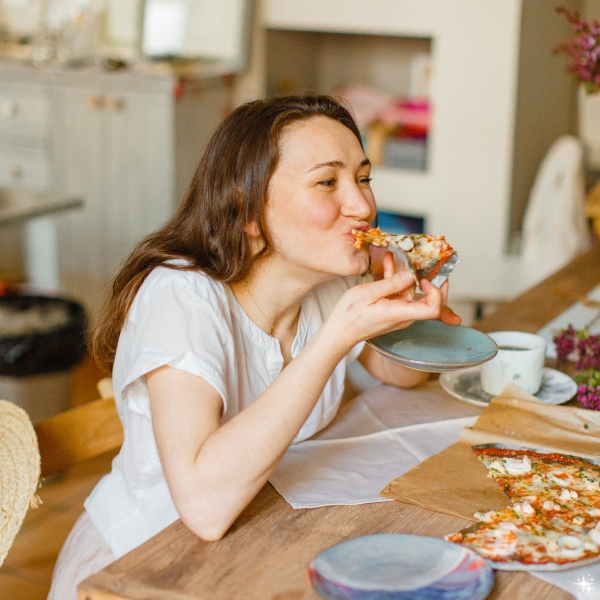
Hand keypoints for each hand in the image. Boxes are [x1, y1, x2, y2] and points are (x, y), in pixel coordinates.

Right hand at [325, 259, 446, 353]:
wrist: (340, 331)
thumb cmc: (349, 316)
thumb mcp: (367, 294)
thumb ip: (390, 284)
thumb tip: (411, 275)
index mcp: (400, 313)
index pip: (433, 308)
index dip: (436, 291)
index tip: (424, 277)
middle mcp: (405, 316)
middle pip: (432, 302)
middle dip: (432, 280)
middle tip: (427, 262)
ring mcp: (400, 313)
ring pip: (415, 294)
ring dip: (410, 274)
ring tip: (402, 255)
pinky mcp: (393, 310)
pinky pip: (402, 294)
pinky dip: (398, 279)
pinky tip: (389, 262)